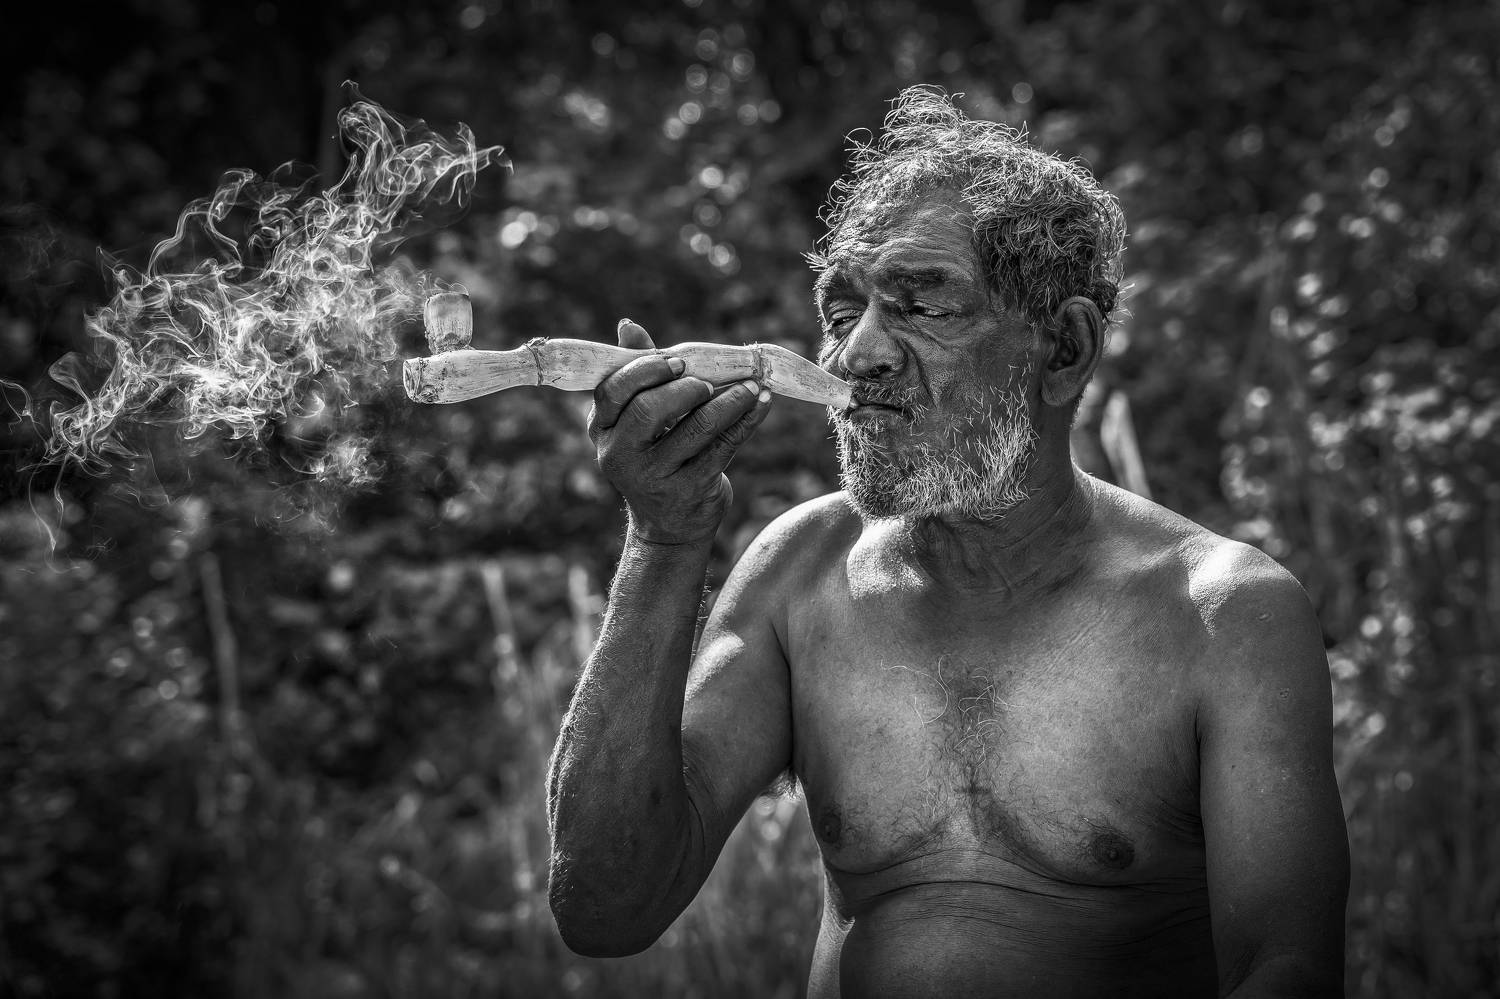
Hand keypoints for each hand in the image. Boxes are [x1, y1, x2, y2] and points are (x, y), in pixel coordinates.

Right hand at [589, 319, 771, 544]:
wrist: (669, 525)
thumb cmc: (655, 456)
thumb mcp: (638, 420)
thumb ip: (637, 373)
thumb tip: (628, 325)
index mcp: (600, 429)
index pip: (612, 391)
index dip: (645, 371)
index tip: (678, 361)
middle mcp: (619, 455)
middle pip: (648, 410)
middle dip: (684, 388)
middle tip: (708, 381)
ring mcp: (654, 477)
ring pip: (695, 429)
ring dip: (728, 401)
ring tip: (751, 386)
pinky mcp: (690, 491)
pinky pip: (724, 447)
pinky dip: (746, 421)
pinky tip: (761, 404)